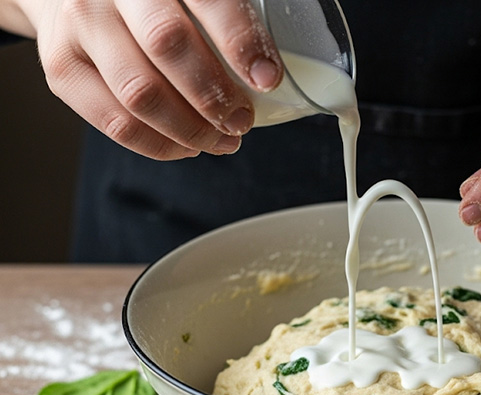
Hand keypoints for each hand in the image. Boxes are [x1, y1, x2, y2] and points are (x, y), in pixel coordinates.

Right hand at [15, 0, 282, 159]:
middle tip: (242, 120)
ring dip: (191, 129)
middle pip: (168, 45)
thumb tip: (270, 72)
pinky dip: (160, 145)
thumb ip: (222, 19)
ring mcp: (80, 25)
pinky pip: (115, 123)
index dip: (241, 40)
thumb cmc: (150, 2)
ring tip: (222, 140)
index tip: (268, 78)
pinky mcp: (62, 67)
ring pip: (140, 93)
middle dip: (215, 96)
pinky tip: (187, 146)